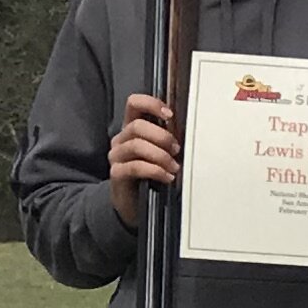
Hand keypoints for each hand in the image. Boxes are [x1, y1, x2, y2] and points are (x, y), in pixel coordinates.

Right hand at [106, 93, 178, 227]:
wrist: (135, 204)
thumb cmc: (153, 174)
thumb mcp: (164, 153)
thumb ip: (170, 139)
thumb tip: (191, 128)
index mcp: (132, 128)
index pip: (134, 104)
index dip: (151, 104)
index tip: (170, 115)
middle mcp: (121, 139)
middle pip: (137, 126)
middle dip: (161, 136)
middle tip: (177, 150)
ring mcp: (117, 156)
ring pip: (136, 145)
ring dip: (160, 155)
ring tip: (174, 167)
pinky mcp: (116, 174)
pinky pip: (135, 167)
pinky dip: (155, 170)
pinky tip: (167, 177)